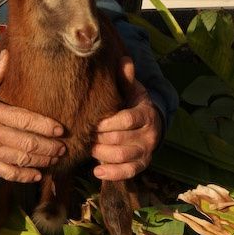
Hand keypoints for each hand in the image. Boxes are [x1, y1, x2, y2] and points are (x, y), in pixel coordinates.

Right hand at [0, 50, 65, 182]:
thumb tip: (8, 54)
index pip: (25, 119)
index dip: (46, 126)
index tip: (60, 129)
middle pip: (28, 143)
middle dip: (50, 147)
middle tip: (64, 147)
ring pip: (21, 159)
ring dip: (42, 160)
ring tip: (56, 159)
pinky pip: (8, 173)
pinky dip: (24, 175)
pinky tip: (36, 174)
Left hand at [92, 57, 161, 180]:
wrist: (149, 123)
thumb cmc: (132, 103)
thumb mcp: (130, 89)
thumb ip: (124, 78)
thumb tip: (123, 61)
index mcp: (145, 113)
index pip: (127, 120)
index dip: (108, 123)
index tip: (93, 122)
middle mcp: (149, 134)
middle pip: (121, 140)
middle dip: (99, 138)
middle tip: (84, 134)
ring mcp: (146, 151)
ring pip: (123, 157)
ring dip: (101, 154)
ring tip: (88, 148)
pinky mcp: (142, 164)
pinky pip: (128, 173)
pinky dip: (112, 174)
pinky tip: (97, 172)